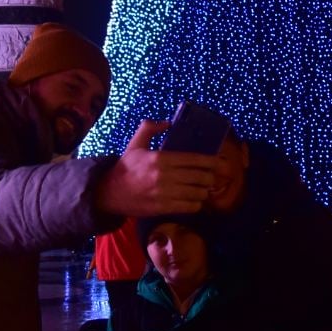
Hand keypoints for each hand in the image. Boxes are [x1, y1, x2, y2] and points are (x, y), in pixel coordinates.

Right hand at [94, 121, 215, 217]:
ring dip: (205, 191)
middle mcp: (165, 176)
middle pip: (200, 177)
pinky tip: (196, 200)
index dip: (212, 161)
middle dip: (212, 177)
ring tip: (205, 188)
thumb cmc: (126, 167)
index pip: (194, 159)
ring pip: (197, 193)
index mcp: (161, 158)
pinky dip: (197, 204)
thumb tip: (168, 123)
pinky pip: (189, 207)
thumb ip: (150, 128)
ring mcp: (165, 193)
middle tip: (215, 176)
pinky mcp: (163, 208)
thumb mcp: (135, 143)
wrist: (110, 192)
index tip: (221, 162)